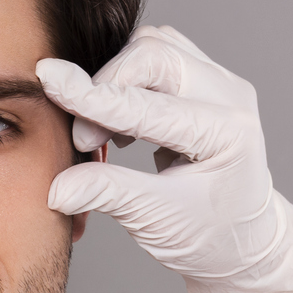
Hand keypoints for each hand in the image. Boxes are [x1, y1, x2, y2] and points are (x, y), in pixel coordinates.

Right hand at [37, 26, 292, 292]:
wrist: (244, 243)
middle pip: (154, 56)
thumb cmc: (210, 236)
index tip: (49, 79)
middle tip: (84, 137)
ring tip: (104, 131)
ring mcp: (220, 85)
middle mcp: (230, 97)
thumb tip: (57, 187)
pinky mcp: (204, 83)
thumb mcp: (157, 222)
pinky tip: (121, 123)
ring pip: (154, 49)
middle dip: (107, 86)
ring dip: (117, 80)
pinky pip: (158, 58)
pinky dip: (129, 81)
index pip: (146, 105)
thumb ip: (107, 194)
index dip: (91, 96)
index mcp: (227, 133)